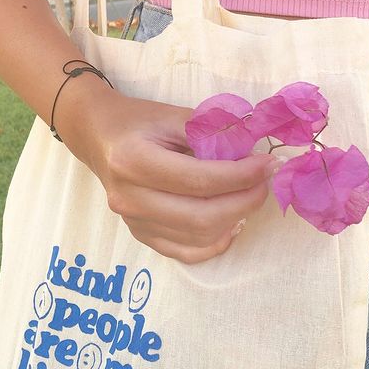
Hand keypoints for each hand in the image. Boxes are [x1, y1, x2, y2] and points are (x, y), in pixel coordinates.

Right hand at [56, 82, 279, 263]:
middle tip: (264, 183)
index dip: (242, 176)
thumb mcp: (173, 115)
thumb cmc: (138, 122)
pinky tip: (231, 224)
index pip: (200, 180)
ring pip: (197, 238)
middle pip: (201, 216)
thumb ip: (212, 132)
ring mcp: (133, 222)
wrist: (99, 137)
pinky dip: (214, 243)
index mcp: (134, 162)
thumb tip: (254, 151)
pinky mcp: (141, 235)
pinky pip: (185, 253)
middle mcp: (130, 199)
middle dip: (244, 201)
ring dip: (234, 220)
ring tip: (248, 197)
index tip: (269, 164)